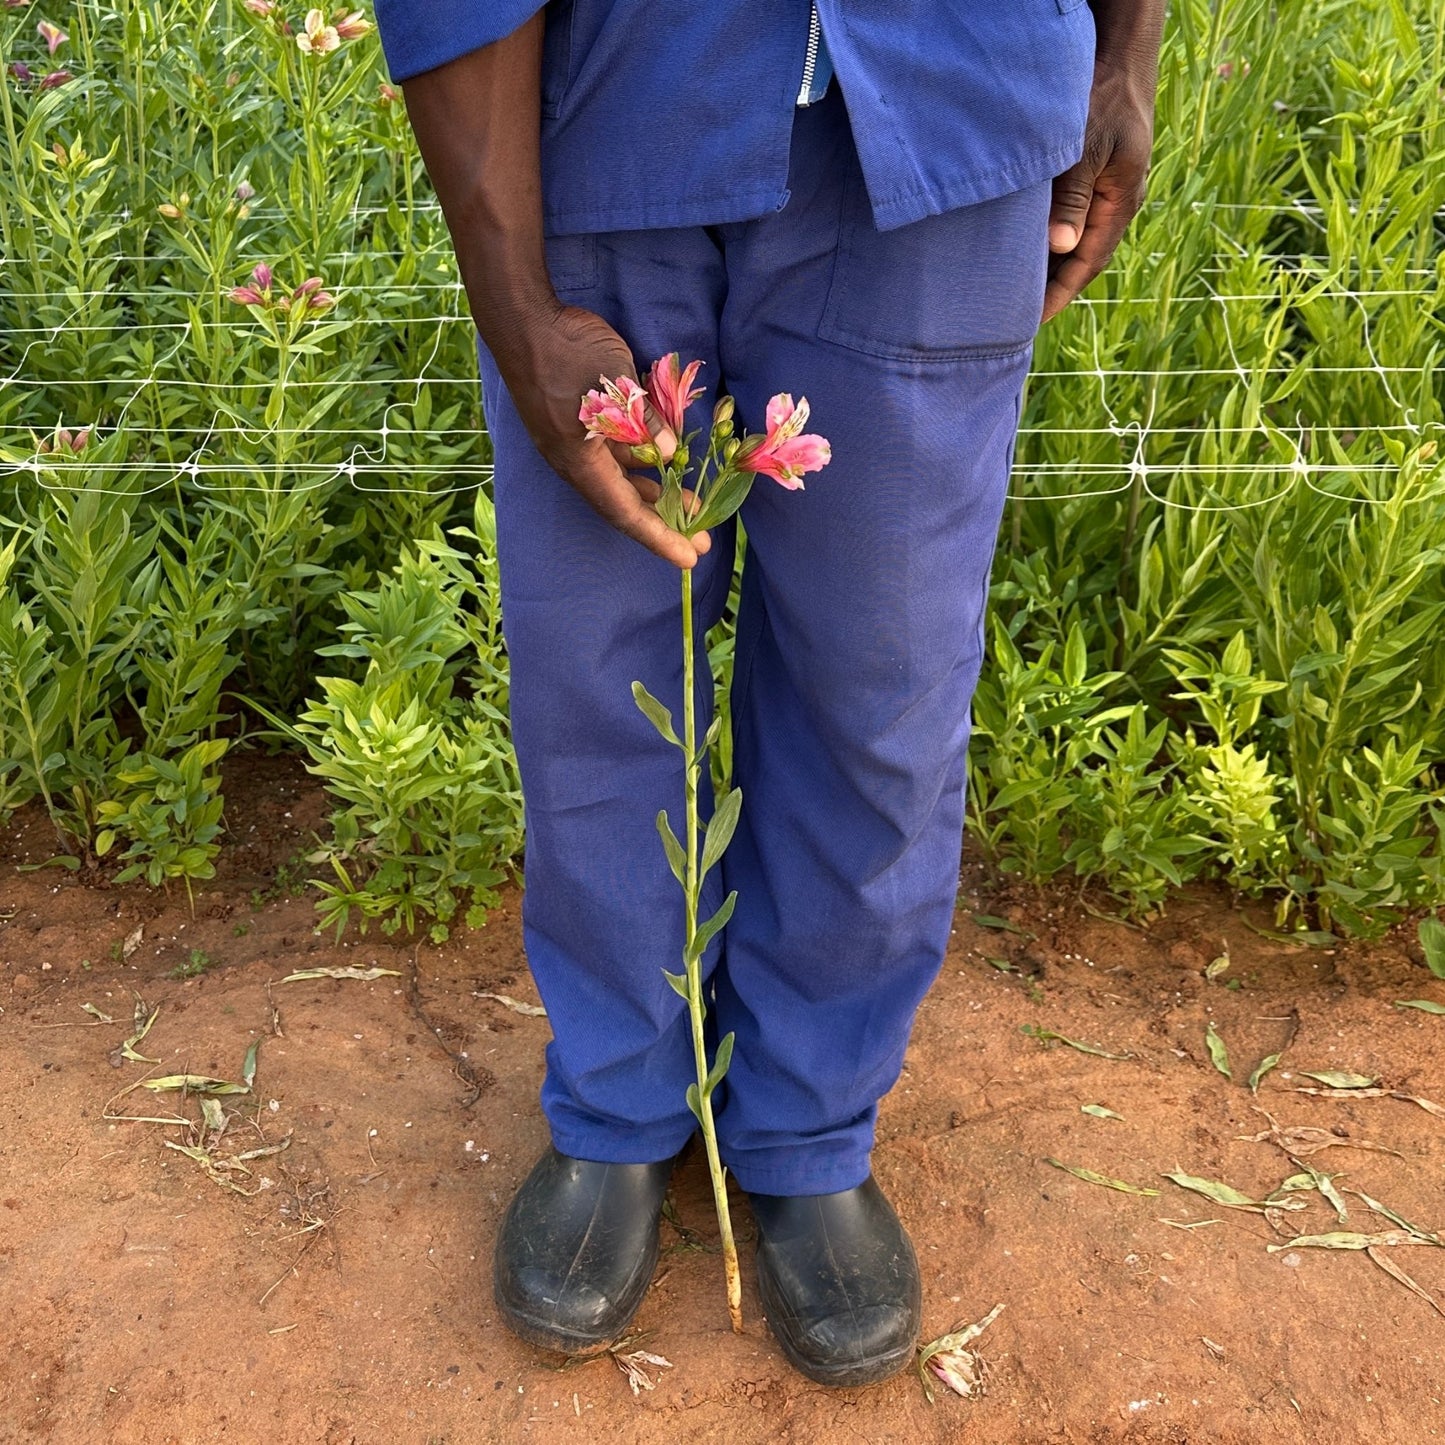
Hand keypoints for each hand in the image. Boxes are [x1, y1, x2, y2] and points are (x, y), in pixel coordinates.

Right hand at [491, 301, 710, 569]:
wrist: (521, 318)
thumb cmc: (567, 350)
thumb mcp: (615, 385)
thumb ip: (643, 422)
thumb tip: (667, 454)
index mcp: (580, 462)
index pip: (625, 513)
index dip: (659, 537)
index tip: (690, 557)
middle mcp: (574, 462)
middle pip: (622, 504)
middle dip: (663, 521)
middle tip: (701, 537)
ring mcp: (571, 443)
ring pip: (618, 479)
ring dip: (655, 492)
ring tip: (692, 503)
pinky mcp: (573, 424)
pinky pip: (610, 456)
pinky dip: (639, 464)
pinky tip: (663, 460)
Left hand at [1042, 53, 1157, 322]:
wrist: (1118, 53)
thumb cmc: (1103, 95)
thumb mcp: (1087, 148)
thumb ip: (1073, 197)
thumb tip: (1061, 247)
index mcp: (1119, 202)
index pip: (1088, 264)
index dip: (1060, 294)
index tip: (1032, 319)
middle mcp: (1114, 201)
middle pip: (1079, 258)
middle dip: (1051, 286)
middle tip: (1015, 313)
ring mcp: (1104, 188)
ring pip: (1072, 238)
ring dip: (1048, 262)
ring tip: (1014, 288)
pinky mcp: (1091, 173)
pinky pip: (1068, 215)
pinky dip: (1046, 235)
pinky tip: (1023, 244)